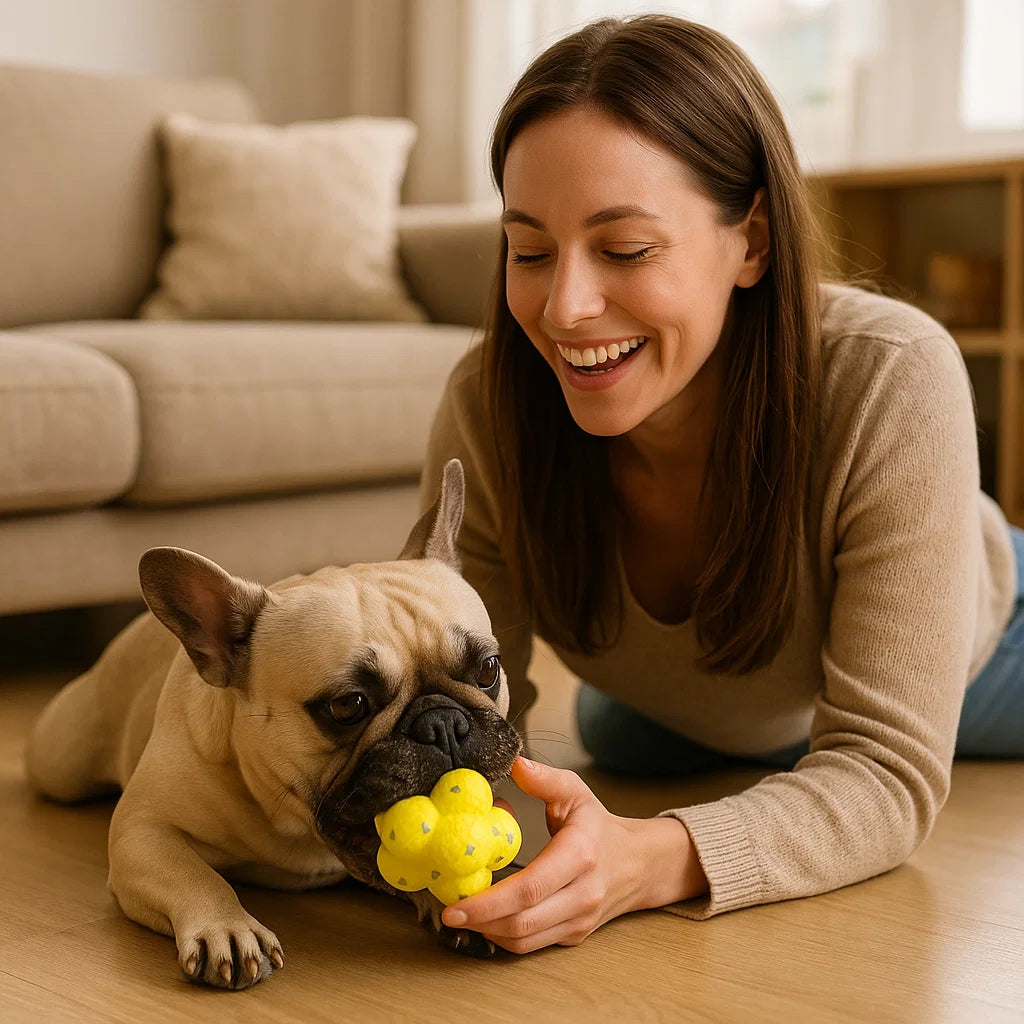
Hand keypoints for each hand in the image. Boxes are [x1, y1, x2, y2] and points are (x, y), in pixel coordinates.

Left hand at [440, 757, 706, 953]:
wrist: (638, 863)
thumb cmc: (599, 826)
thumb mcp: (576, 793)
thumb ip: (545, 779)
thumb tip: (515, 764)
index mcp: (579, 856)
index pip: (530, 888)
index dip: (490, 902)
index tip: (456, 903)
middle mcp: (582, 894)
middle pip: (523, 922)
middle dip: (480, 921)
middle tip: (447, 911)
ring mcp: (579, 920)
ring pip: (526, 940)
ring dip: (489, 933)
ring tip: (463, 915)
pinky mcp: (574, 935)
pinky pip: (534, 945)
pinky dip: (505, 937)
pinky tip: (487, 921)